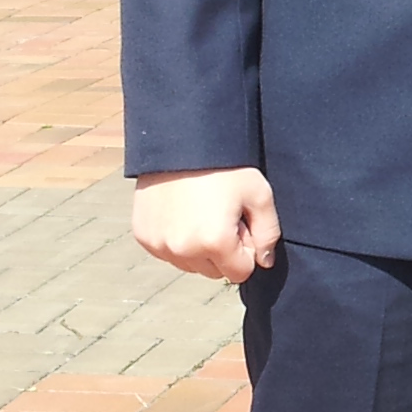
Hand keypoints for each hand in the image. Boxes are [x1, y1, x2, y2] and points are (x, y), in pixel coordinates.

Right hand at [133, 167, 281, 283]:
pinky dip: (176, 240)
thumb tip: (264, 262)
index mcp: (215, 242)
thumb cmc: (225, 165)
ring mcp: (159, 244)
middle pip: (214, 271)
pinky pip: (167, 252)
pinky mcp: (143, 236)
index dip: (246, 249)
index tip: (241, 224)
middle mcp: (183, 249)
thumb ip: (268, 233)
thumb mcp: (259, 194)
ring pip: (190, 264)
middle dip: (222, 251)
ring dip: (198, 248)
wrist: (180, 140)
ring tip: (201, 212)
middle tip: (221, 215)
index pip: (240, 272)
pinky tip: (181, 212)